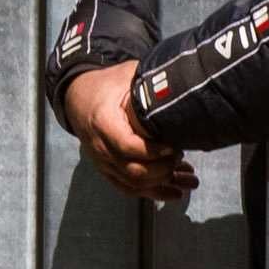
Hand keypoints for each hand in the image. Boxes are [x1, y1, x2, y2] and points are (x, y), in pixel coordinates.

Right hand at [65, 63, 194, 205]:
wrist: (78, 96)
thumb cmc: (107, 85)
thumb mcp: (127, 75)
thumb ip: (150, 82)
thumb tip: (183, 83)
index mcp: (104, 122)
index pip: (128, 145)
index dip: (153, 152)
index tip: (174, 147)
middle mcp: (100, 147)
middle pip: (132, 171)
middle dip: (162, 170)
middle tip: (182, 158)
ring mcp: (102, 162)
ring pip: (134, 184)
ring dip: (164, 185)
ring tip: (190, 182)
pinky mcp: (107, 170)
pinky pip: (128, 188)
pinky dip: (153, 193)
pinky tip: (175, 192)